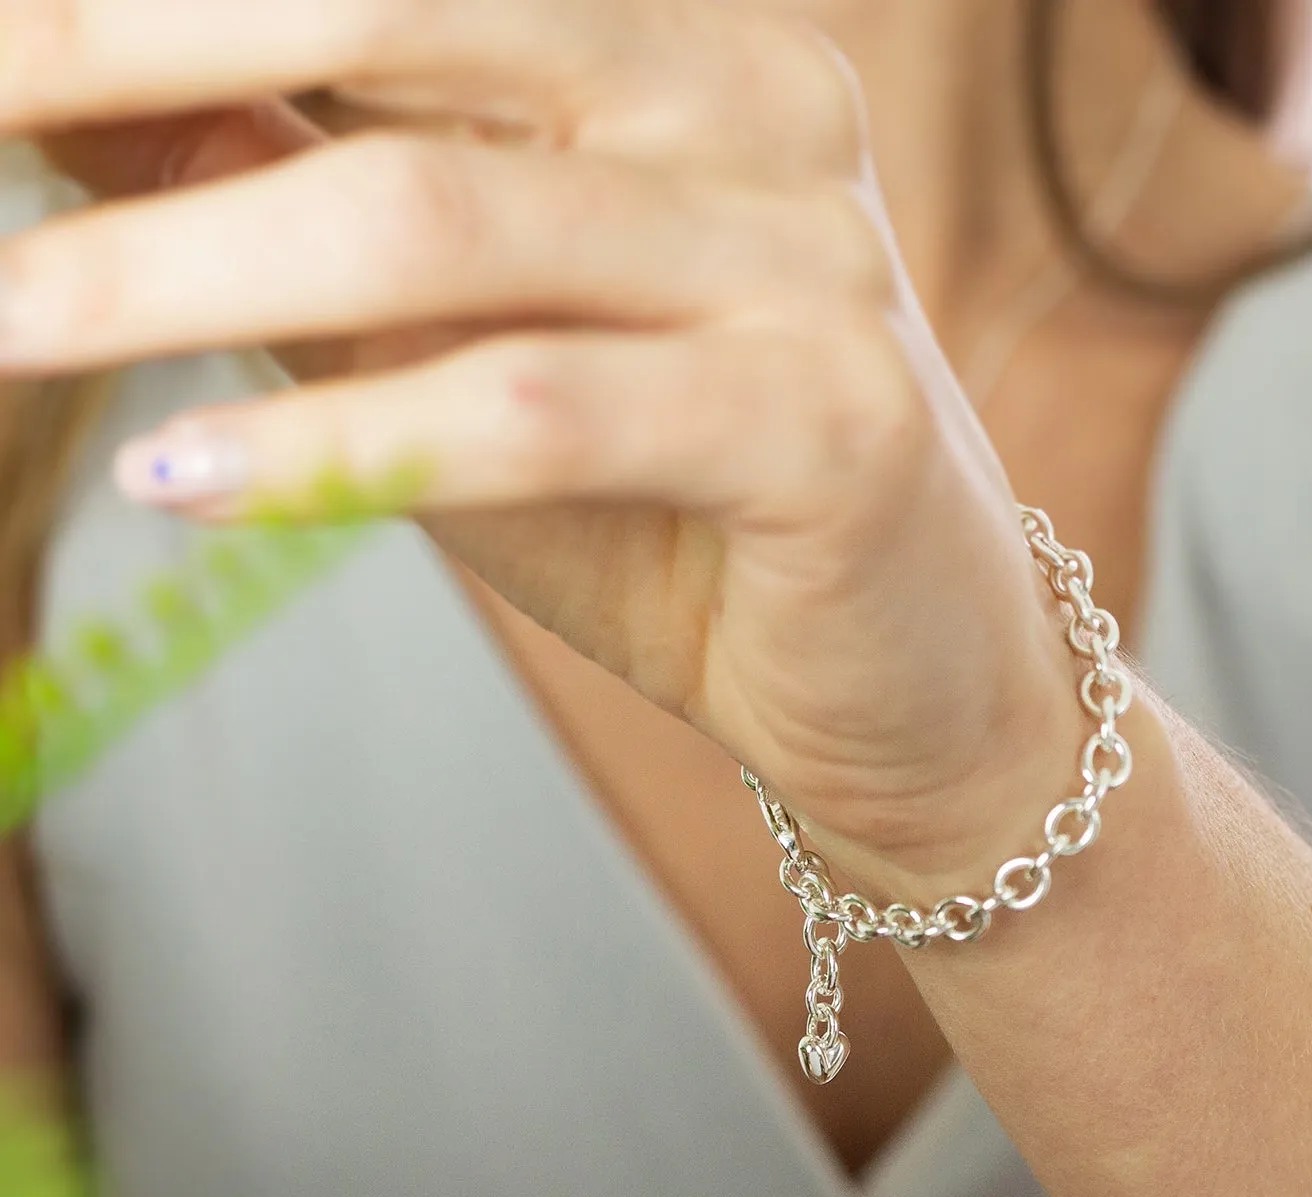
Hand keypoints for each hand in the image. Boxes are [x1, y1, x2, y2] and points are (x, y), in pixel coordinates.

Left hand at [0, 0, 1083, 900]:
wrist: (911, 697)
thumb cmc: (681, 524)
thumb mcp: (466, 347)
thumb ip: (309, 212)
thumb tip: (76, 95)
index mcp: (672, 46)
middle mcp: (754, 101)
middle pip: (389, 10)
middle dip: (117, 45)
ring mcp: (810, 253)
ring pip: (442, 220)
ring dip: (181, 273)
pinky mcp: (837, 416)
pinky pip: (539, 410)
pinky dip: (344, 446)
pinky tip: (178, 482)